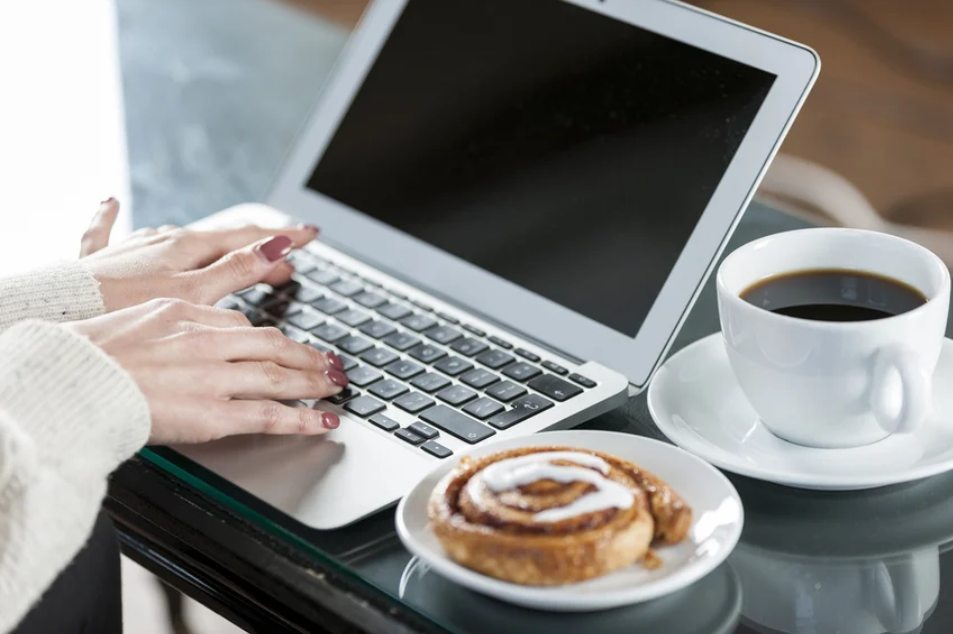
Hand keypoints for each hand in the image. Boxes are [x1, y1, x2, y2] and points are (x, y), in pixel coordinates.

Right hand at [67, 298, 349, 443]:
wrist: (70, 379)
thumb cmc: (88, 352)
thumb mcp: (135, 318)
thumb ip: (172, 323)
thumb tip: (198, 329)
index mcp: (186, 312)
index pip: (242, 325)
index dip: (270, 339)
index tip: (284, 345)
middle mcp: (206, 339)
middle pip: (272, 343)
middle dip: (306, 354)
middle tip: (330, 362)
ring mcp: (213, 376)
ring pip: (278, 375)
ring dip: (313, 381)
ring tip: (335, 386)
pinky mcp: (212, 413)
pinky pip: (268, 415)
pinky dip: (302, 418)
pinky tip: (324, 421)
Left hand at [79, 198, 318, 311]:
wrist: (57, 313)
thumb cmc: (123, 308)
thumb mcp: (193, 294)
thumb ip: (237, 271)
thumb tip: (277, 249)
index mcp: (188, 246)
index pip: (248, 237)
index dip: (283, 238)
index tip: (312, 236)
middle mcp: (161, 240)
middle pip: (219, 239)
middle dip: (256, 247)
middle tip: (286, 263)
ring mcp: (131, 248)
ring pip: (178, 239)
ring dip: (209, 244)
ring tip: (227, 250)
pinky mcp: (98, 261)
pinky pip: (109, 231)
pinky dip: (113, 218)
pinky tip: (110, 201)